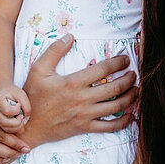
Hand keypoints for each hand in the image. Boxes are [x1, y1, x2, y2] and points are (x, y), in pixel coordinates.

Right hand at [0, 84, 30, 132]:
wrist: (4, 91)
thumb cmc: (14, 92)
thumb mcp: (22, 95)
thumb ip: (26, 107)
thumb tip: (25, 120)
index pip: (7, 110)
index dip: (16, 110)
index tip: (19, 105)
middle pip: (5, 123)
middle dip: (18, 123)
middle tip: (22, 116)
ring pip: (6, 129)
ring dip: (17, 127)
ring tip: (21, 119)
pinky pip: (7, 130)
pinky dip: (15, 129)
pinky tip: (19, 122)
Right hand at [20, 36, 135, 145]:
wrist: (28, 126)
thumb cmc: (32, 97)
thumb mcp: (38, 70)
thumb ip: (54, 51)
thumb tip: (70, 36)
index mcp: (73, 82)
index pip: (103, 70)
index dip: (118, 62)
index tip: (125, 59)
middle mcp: (82, 99)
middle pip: (114, 88)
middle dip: (129, 79)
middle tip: (134, 74)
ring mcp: (85, 115)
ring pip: (116, 106)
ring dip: (130, 97)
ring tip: (136, 90)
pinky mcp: (85, 127)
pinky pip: (109, 127)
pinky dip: (123, 122)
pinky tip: (130, 116)